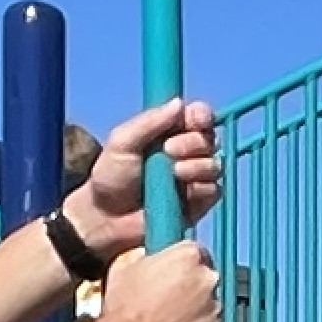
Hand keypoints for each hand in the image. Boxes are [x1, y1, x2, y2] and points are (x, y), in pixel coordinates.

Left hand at [69, 98, 223, 250]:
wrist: (106, 218)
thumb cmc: (110, 178)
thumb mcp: (122, 142)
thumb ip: (149, 122)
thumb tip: (179, 103)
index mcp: (170, 132)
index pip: (198, 116)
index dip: (201, 115)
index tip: (194, 119)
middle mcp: (187, 152)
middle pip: (209, 138)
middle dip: (192, 142)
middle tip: (168, 151)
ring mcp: (194, 178)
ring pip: (215, 164)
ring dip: (196, 166)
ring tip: (173, 174)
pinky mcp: (199, 202)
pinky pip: (214, 190)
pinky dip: (200, 189)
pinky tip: (180, 193)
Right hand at [93, 237, 220, 321]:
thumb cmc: (125, 308)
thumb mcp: (124, 267)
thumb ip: (145, 255)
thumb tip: (148, 256)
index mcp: (188, 256)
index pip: (197, 252)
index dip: (184, 263)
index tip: (176, 273)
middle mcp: (208, 279)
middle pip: (206, 278)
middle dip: (192, 287)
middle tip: (170, 300)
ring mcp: (215, 307)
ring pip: (210, 304)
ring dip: (196, 310)